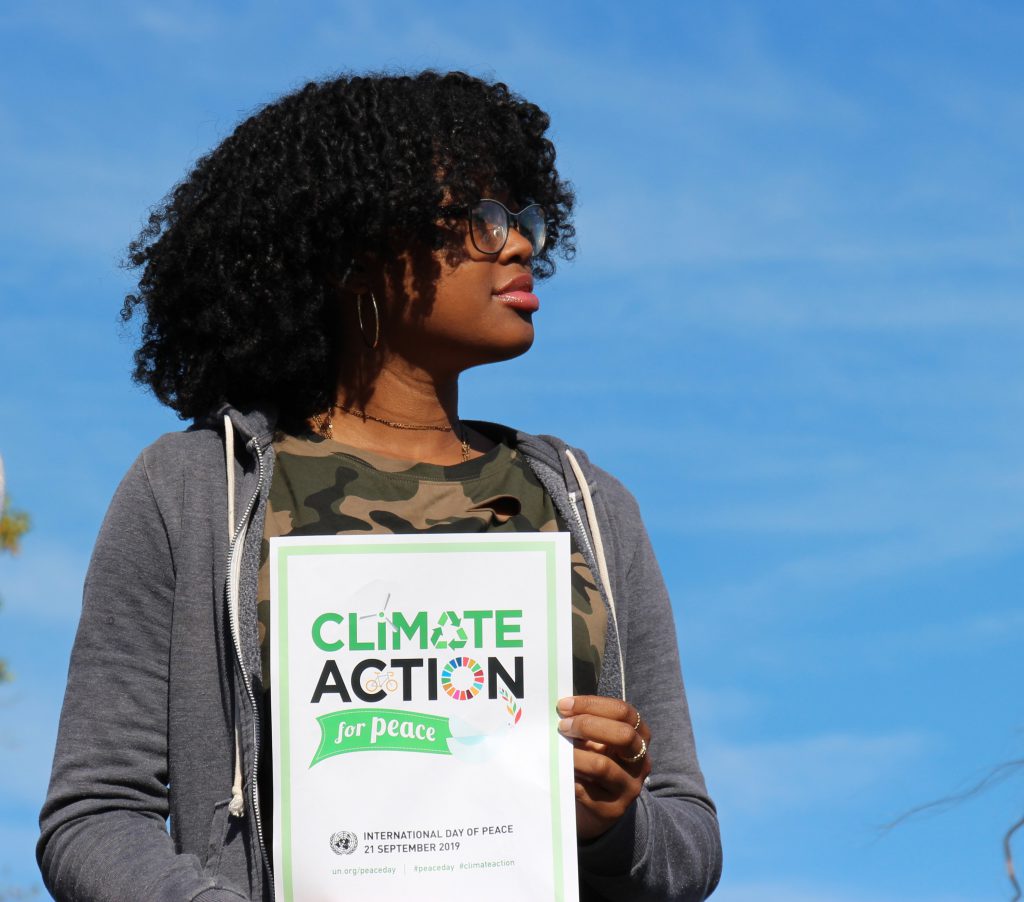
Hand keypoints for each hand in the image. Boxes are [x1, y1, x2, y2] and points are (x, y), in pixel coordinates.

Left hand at [556, 695, 651, 840]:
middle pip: (623, 735)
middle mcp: (641, 761)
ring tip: (558, 751)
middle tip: (562, 726)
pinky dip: (569, 778)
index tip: (564, 705)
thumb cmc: (595, 762)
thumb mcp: (598, 740)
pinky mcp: (613, 809)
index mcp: (640, 736)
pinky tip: (559, 773)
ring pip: (602, 765)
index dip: (592, 704)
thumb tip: (561, 709)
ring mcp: (630, 787)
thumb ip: (587, 723)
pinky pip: (586, 790)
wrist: (598, 807)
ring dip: (575, 755)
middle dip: (587, 726)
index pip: (623, 712)